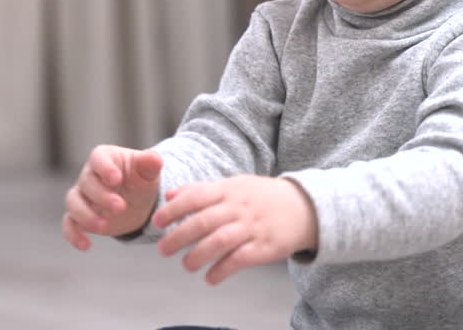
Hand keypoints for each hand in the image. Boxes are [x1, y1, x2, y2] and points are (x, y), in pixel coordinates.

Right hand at [61, 145, 162, 250]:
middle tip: (120, 208)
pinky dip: (73, 234)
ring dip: (85, 215)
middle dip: (101, 196)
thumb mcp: (148, 172)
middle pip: (86, 182)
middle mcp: (89, 175)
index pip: (98, 158)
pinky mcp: (79, 216)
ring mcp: (82, 196)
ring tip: (104, 227)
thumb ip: (150, 163)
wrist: (136, 201)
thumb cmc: (140, 180)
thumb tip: (154, 158)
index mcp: (105, 158)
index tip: (116, 180)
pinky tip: (85, 245)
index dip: (105, 168)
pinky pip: (69, 223)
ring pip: (73, 202)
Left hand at [152, 175, 316, 284]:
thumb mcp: (234, 184)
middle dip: (179, 236)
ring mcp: (253, 227)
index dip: (174, 209)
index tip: (157, 221)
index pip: (196, 197)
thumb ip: (201, 189)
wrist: (305, 207)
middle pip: (203, 221)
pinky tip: (210, 278)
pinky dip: (222, 270)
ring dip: (199, 255)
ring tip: (186, 265)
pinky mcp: (265, 247)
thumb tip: (170, 194)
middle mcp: (239, 207)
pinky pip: (239, 259)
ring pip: (220, 241)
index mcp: (229, 190)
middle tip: (163, 250)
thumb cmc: (263, 197)